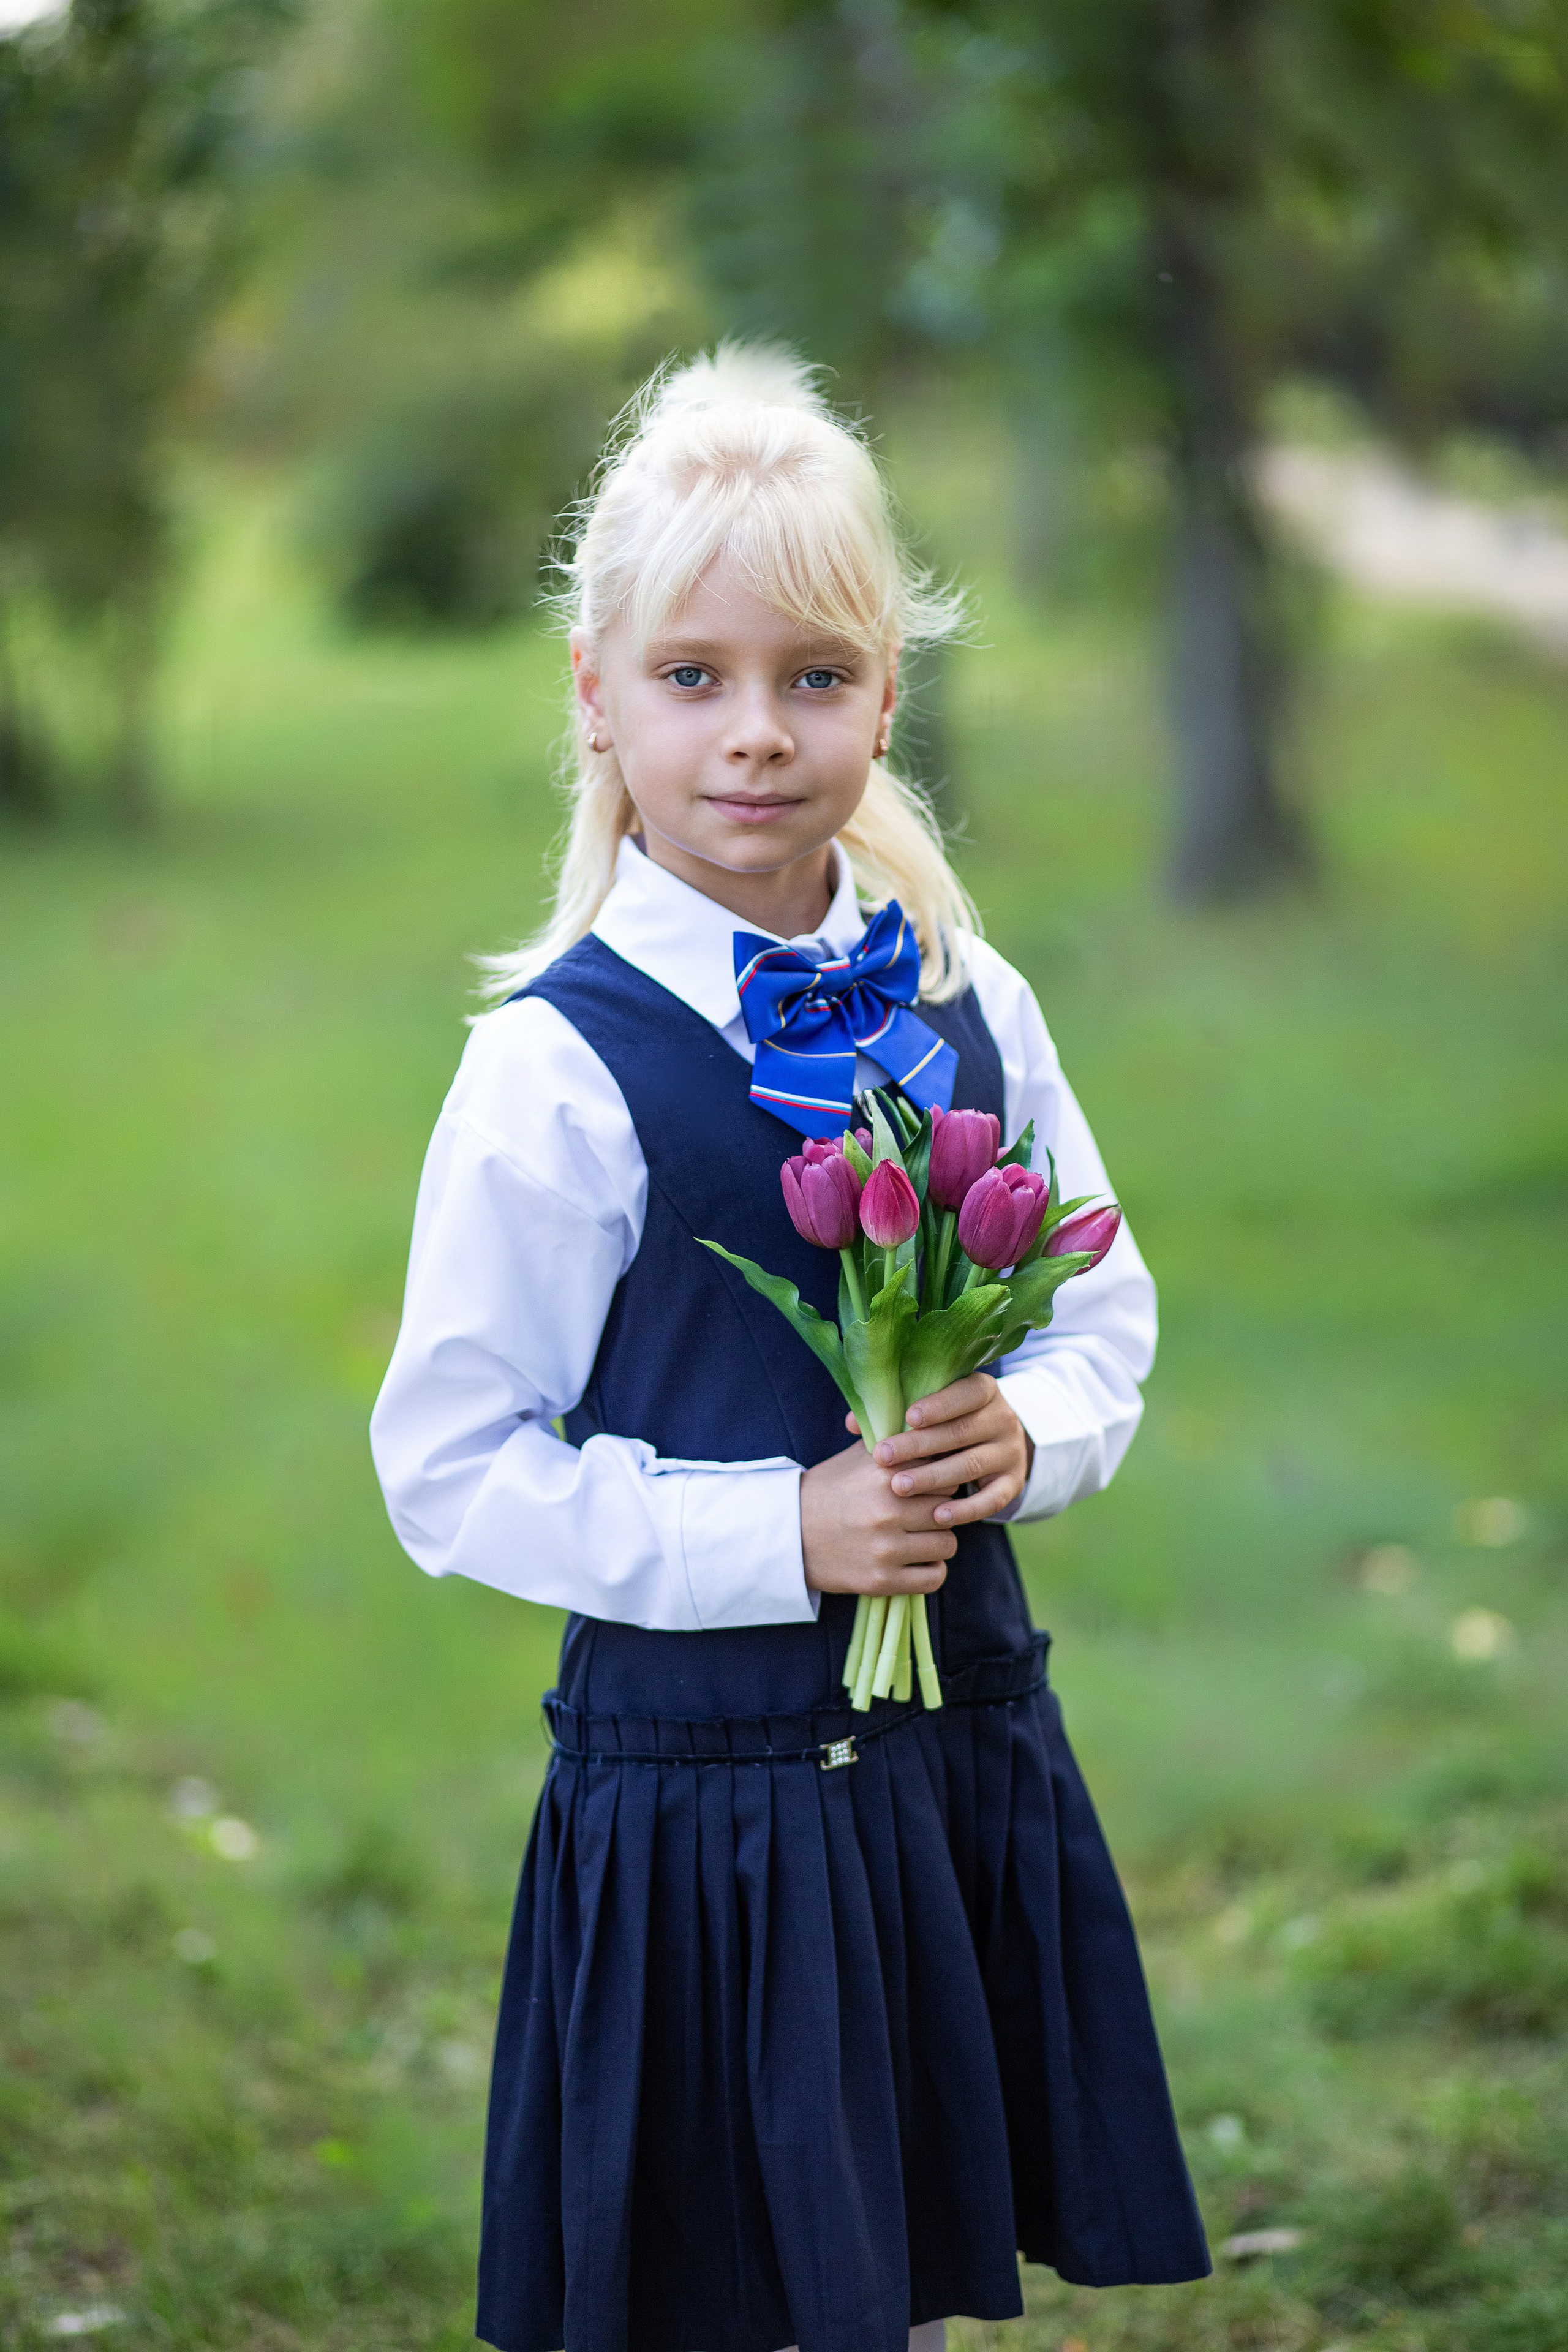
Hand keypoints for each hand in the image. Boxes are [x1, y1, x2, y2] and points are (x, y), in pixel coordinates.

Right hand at [800, 1439, 956, 1596]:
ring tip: (919, 1537)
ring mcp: (885, 1548)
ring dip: (937, 1541)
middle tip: (924, 1513)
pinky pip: (935, 1577)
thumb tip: (921, 1417)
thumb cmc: (828, 1491)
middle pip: (949, 1508)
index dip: (940, 1480)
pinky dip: (930, 1571)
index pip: (944, 1473)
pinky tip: (915, 1561)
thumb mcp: (856, 1457)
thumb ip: (893, 1438)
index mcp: (883, 1473)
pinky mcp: (881, 1580)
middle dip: (940, 1510)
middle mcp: (887, 1509)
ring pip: (948, 1544)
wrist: (789, 1534)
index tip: (929, 1486)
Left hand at [860, 1372, 1033, 1527]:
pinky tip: (939, 1516)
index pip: (967, 1392)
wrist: (996, 1449)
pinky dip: (966, 1509)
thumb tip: (853, 1422)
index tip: (908, 1418)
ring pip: (973, 1464)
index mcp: (984, 1391)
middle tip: (884, 1456)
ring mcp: (1010, 1452)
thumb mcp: (931, 1412)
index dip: (940, 1404)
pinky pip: (993, 1499)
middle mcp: (1002, 1418)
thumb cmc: (948, 1424)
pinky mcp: (1013, 1483)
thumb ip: (896, 1413)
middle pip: (963, 1431)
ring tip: (900, 1487)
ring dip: (934, 1477)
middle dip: (920, 1445)